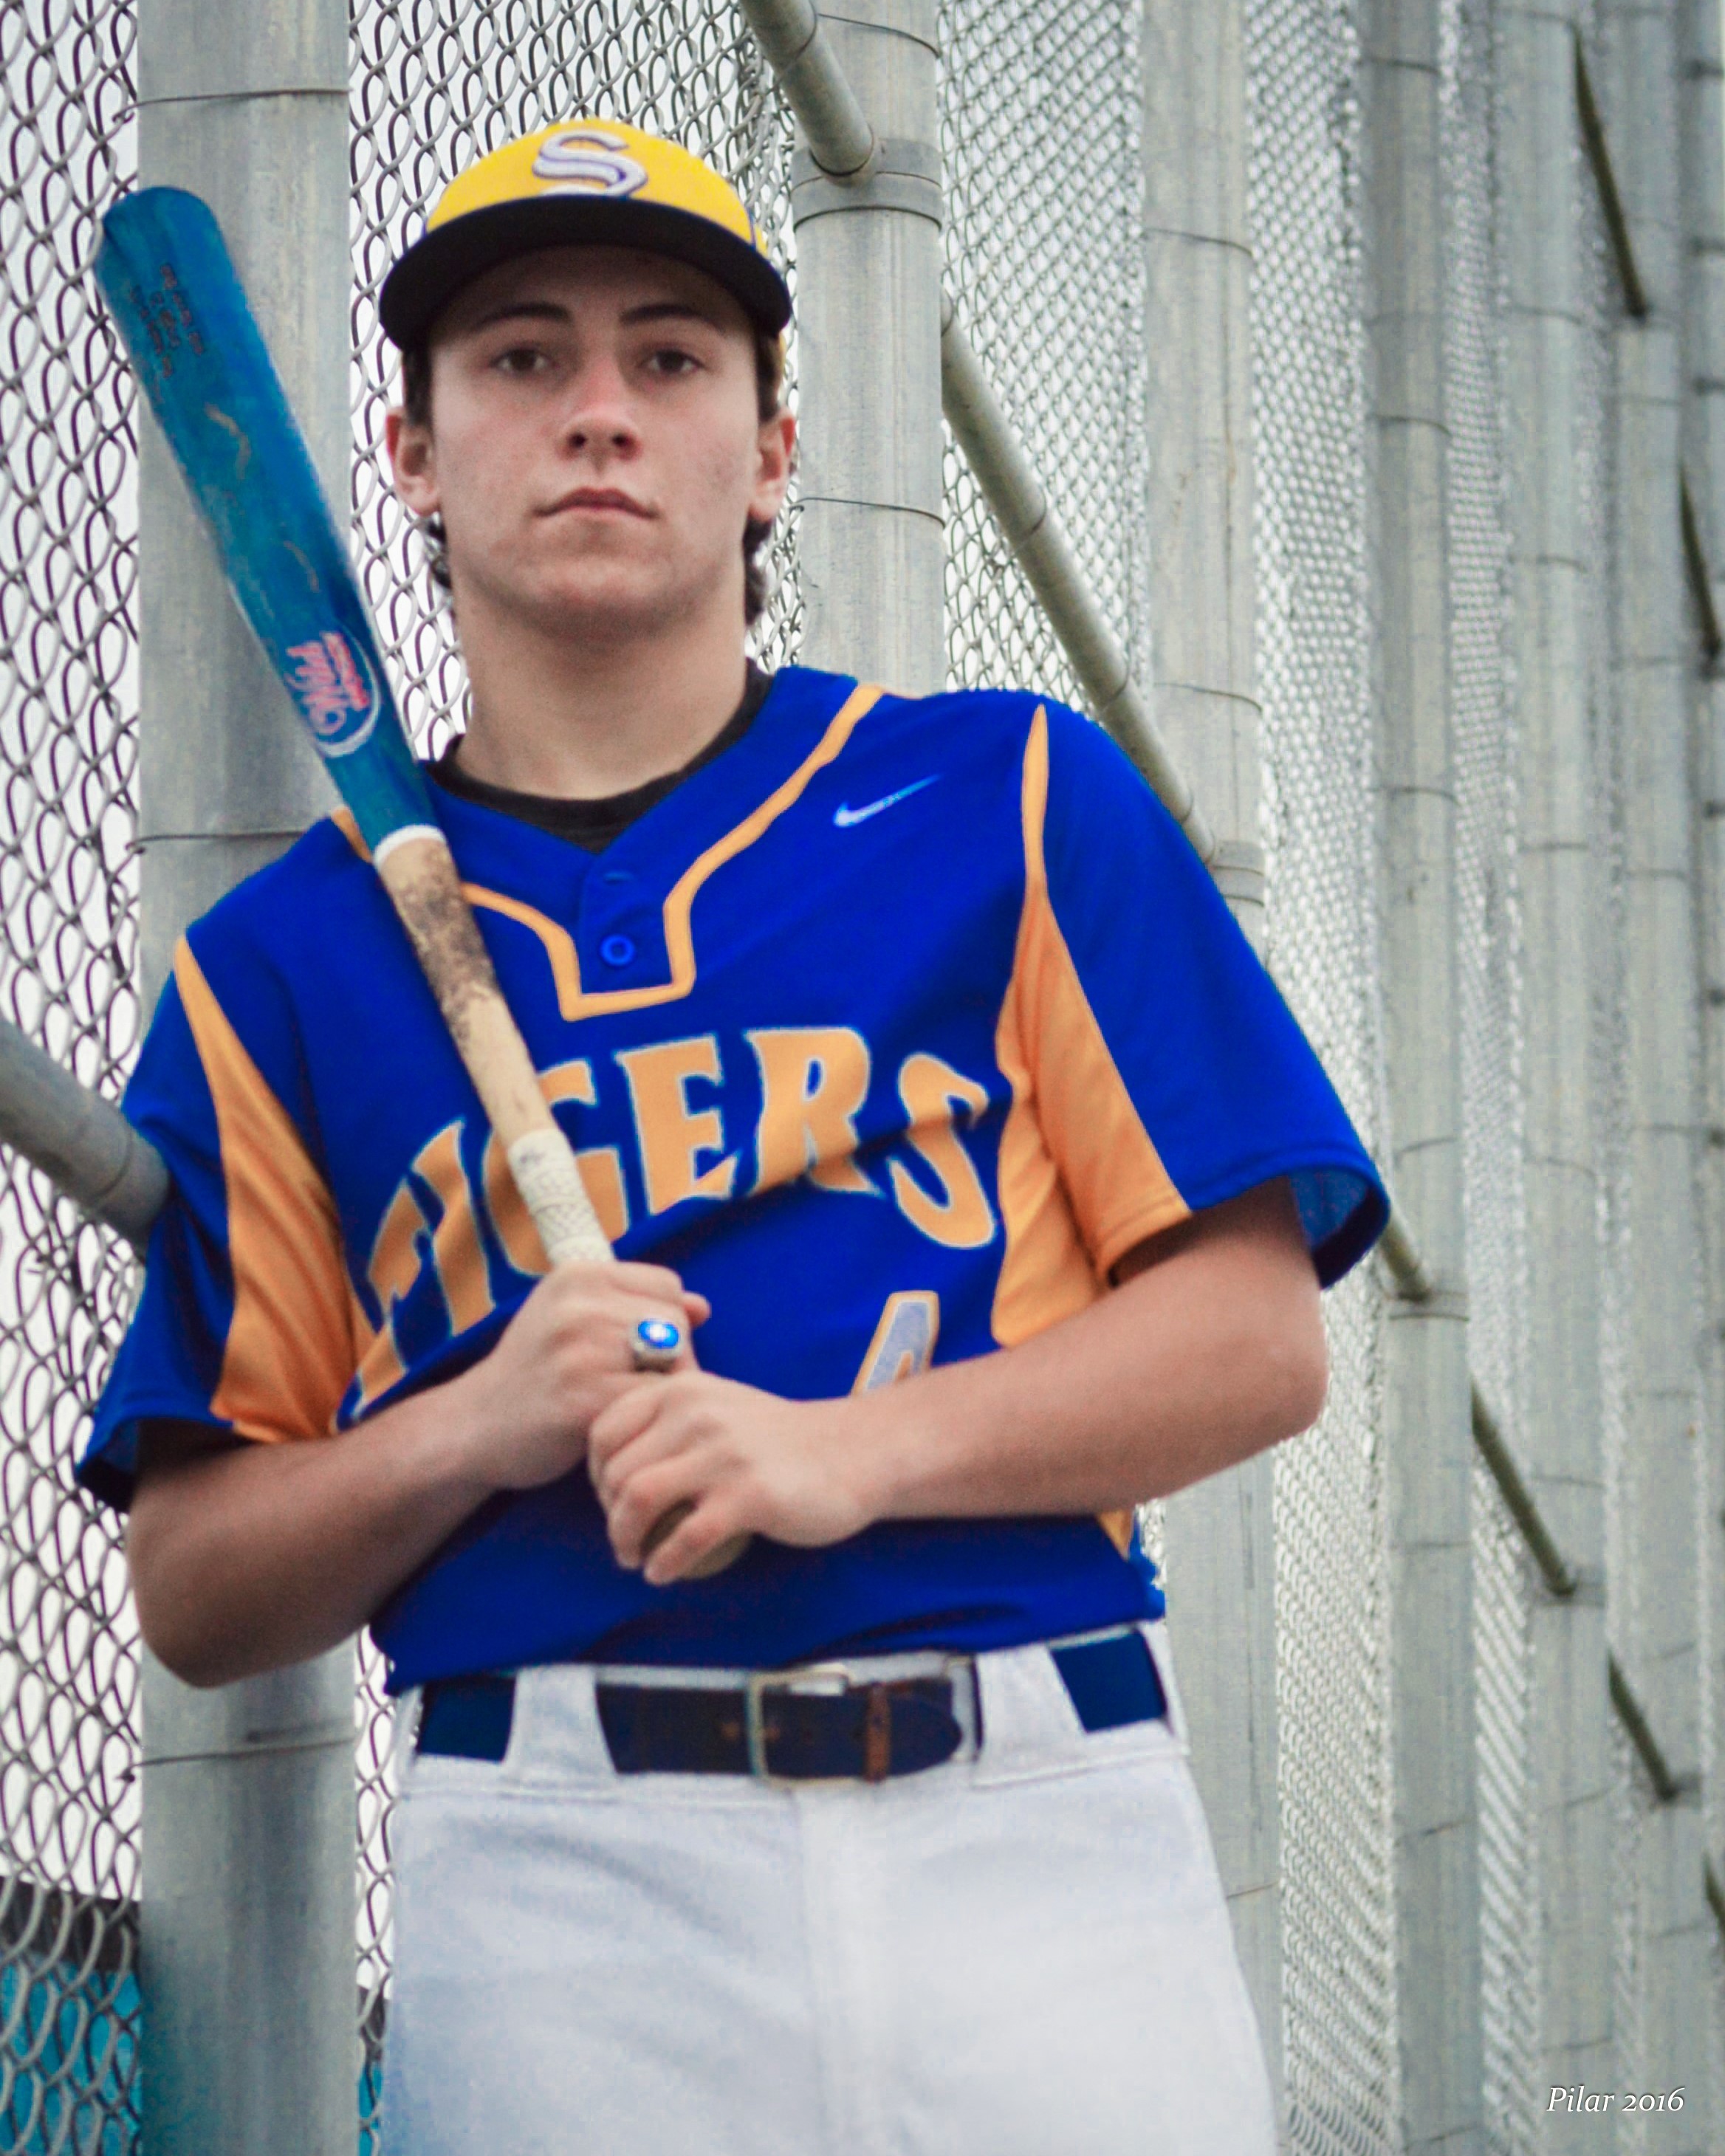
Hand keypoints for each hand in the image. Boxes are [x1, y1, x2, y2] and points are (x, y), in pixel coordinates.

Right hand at [445, 1262, 708, 1493]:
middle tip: (638, 1388)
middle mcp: (579, 1303)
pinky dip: (648, 1418)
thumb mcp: (574, 1319)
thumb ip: (634, 1306)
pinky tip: (622, 1425)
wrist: (475, 1424)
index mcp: (579, 1274)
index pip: (668, 1286)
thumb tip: (703, 1306)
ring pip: (674, 1362)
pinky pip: (654, 1400)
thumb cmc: (537, 1371)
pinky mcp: (583, 1399)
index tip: (641, 1354)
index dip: (668, 1322)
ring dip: (664, 1390)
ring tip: (631, 1405)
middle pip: (677, 1324)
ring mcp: (580, 1350)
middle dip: (673, 1359)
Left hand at [588, 1373, 873, 1584]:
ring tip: (633, 1558)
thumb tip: (610, 1462)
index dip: (593, 1472)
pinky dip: (664, 1562)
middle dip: (607, 1515)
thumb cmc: (779, 1437)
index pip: (604, 1429)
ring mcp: (722, 1454)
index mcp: (683, 1389)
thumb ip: (669, 1417)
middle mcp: (696, 1413)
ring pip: (637, 1498)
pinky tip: (664, 1572)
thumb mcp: (719, 1403)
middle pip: (616, 1471)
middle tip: (623, 1538)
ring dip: (624, 1539)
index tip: (607, 1499)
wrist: (852, 1452)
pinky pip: (684, 1537)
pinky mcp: (748, 1496)